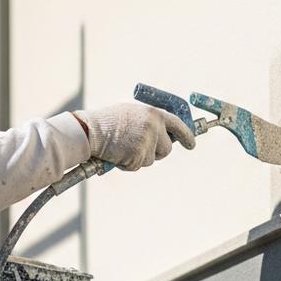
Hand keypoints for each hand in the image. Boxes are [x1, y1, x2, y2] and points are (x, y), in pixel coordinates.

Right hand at [75, 102, 194, 170]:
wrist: (89, 131)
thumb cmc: (107, 121)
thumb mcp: (132, 114)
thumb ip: (149, 121)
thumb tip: (164, 134)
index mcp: (154, 114)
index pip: (178, 125)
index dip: (187, 136)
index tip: (191, 145)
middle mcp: (154, 127)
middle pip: (167, 149)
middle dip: (157, 152)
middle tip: (140, 148)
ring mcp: (147, 143)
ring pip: (151, 159)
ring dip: (139, 157)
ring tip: (122, 146)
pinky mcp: (138, 157)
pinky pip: (137, 166)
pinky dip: (127, 164)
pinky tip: (116, 153)